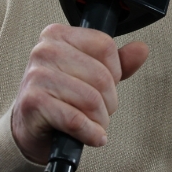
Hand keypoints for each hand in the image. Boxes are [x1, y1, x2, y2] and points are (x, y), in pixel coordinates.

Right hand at [10, 23, 148, 164]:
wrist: (30, 126)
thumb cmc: (60, 96)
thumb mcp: (91, 74)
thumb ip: (118, 62)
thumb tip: (141, 49)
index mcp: (58, 35)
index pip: (105, 46)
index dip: (115, 72)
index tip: (104, 85)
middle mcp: (44, 50)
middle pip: (102, 76)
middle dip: (108, 101)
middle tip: (98, 110)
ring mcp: (36, 76)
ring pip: (91, 99)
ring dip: (99, 120)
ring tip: (91, 123)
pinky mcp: (33, 103)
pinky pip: (76, 120)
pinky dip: (90, 133)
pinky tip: (91, 136)